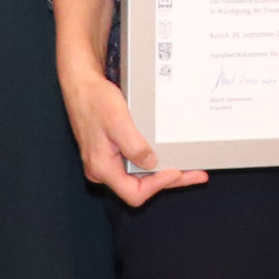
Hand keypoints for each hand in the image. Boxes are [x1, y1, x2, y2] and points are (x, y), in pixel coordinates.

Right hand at [65, 65, 204, 207]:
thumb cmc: (95, 100)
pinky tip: (168, 157)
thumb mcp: (117, 121)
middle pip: (140, 187)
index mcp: (101, 168)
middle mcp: (103, 170)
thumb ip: (134, 146)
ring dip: (163, 172)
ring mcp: (108, 162)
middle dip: (169, 181)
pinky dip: (154, 162)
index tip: (176, 172)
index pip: (134, 193)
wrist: (81, 85)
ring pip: (140, 176)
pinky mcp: (112, 152)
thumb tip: (151, 163)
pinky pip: (135, 164)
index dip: (158, 186)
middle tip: (197, 175)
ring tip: (189, 168)